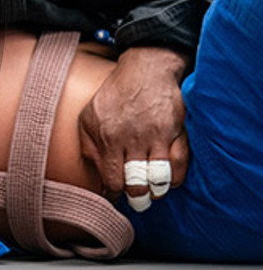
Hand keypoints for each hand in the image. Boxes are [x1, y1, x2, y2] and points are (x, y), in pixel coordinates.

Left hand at [78, 46, 189, 209]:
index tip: (116, 196)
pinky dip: (175, 179)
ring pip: (159, 179)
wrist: (146, 70)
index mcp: (109, 137)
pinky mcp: (178, 132)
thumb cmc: (114, 95)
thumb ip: (88, 147)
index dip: (115, 193)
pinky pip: (180, 165)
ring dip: (156, 191)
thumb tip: (96, 177)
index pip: (113, 180)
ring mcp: (158, 136)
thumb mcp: (88, 117)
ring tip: (152, 192)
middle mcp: (134, 139)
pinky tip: (168, 180)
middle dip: (136, 197)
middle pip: (137, 184)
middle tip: (136, 199)